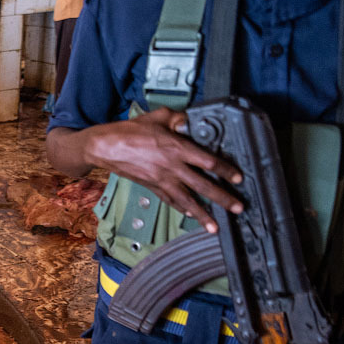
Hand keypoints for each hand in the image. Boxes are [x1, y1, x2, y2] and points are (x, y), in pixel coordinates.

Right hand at [82, 107, 243, 232]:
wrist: (104, 147)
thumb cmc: (129, 131)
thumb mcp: (156, 117)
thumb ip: (177, 118)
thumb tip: (190, 120)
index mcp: (176, 148)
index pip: (208, 162)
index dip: (226, 170)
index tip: (239, 178)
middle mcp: (172, 167)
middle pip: (203, 186)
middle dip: (223, 198)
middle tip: (238, 207)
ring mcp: (162, 180)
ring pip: (187, 200)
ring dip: (203, 214)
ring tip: (215, 227)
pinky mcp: (152, 187)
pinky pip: (170, 200)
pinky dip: (182, 209)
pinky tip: (191, 216)